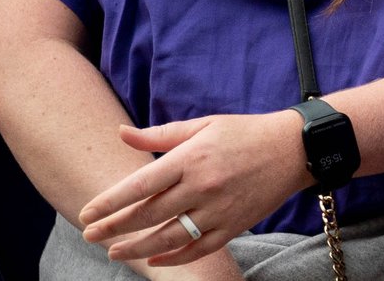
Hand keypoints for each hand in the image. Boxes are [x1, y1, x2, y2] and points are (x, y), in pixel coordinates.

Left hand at [78, 109, 307, 266]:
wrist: (295, 148)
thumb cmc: (246, 132)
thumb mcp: (204, 124)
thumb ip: (161, 135)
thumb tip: (122, 134)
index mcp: (192, 157)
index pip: (140, 185)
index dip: (110, 202)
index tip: (87, 212)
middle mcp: (203, 186)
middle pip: (148, 214)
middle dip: (114, 227)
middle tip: (90, 235)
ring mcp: (219, 209)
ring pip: (168, 237)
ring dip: (136, 248)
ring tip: (114, 251)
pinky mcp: (234, 225)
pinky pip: (197, 248)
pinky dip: (172, 257)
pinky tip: (153, 258)